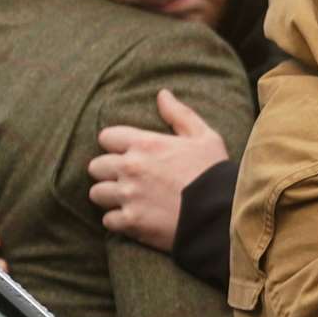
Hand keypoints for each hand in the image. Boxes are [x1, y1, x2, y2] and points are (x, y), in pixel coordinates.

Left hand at [87, 88, 227, 251]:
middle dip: (109, 172)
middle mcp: (130, 168)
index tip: (128, 153)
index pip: (106, 137)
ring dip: (110, 196)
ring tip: (128, 199)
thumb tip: (162, 94)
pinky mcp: (131, 222)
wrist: (221, 213)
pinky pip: (108, 220)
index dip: (116, 145)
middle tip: (127, 178)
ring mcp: (128, 196)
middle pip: (96, 166)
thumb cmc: (214, 173)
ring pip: (97, 193)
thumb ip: (179, 114)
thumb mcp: (205, 136)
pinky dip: (119, 220)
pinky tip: (134, 218)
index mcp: (145, 143)